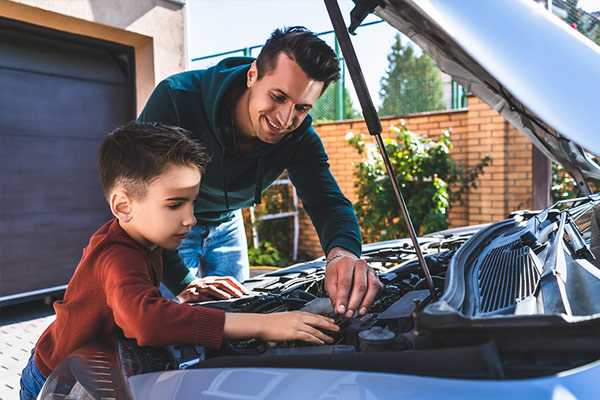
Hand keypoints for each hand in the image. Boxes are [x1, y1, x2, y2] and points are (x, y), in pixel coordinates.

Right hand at [176, 276, 249, 302]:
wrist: (180, 292)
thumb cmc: (199, 291)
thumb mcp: (211, 289)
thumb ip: (221, 291)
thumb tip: (236, 296)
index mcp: (213, 279)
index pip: (228, 279)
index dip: (237, 285)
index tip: (245, 292)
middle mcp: (207, 281)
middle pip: (222, 282)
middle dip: (232, 289)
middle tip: (240, 295)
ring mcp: (199, 286)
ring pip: (212, 288)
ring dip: (221, 293)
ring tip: (229, 298)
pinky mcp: (191, 293)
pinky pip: (200, 295)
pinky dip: (207, 298)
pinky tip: (211, 301)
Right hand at [224, 311, 339, 344]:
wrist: (261, 323)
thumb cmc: (269, 322)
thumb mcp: (284, 318)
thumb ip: (293, 322)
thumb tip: (297, 328)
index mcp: (297, 313)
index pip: (314, 315)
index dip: (324, 319)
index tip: (331, 321)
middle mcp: (299, 317)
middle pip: (318, 320)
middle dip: (329, 325)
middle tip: (338, 328)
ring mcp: (297, 324)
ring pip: (315, 329)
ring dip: (325, 334)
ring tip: (331, 338)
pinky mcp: (294, 332)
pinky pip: (309, 336)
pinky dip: (317, 340)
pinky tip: (321, 342)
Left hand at [324, 247, 381, 317]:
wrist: (345, 260)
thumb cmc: (337, 270)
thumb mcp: (330, 280)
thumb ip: (334, 294)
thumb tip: (339, 309)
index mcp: (346, 263)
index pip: (345, 282)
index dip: (343, 298)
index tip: (340, 310)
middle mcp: (360, 265)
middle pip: (360, 286)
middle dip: (354, 303)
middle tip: (349, 314)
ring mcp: (370, 270)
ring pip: (372, 287)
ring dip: (366, 303)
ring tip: (359, 313)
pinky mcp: (376, 276)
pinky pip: (377, 289)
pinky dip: (371, 300)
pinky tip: (365, 308)